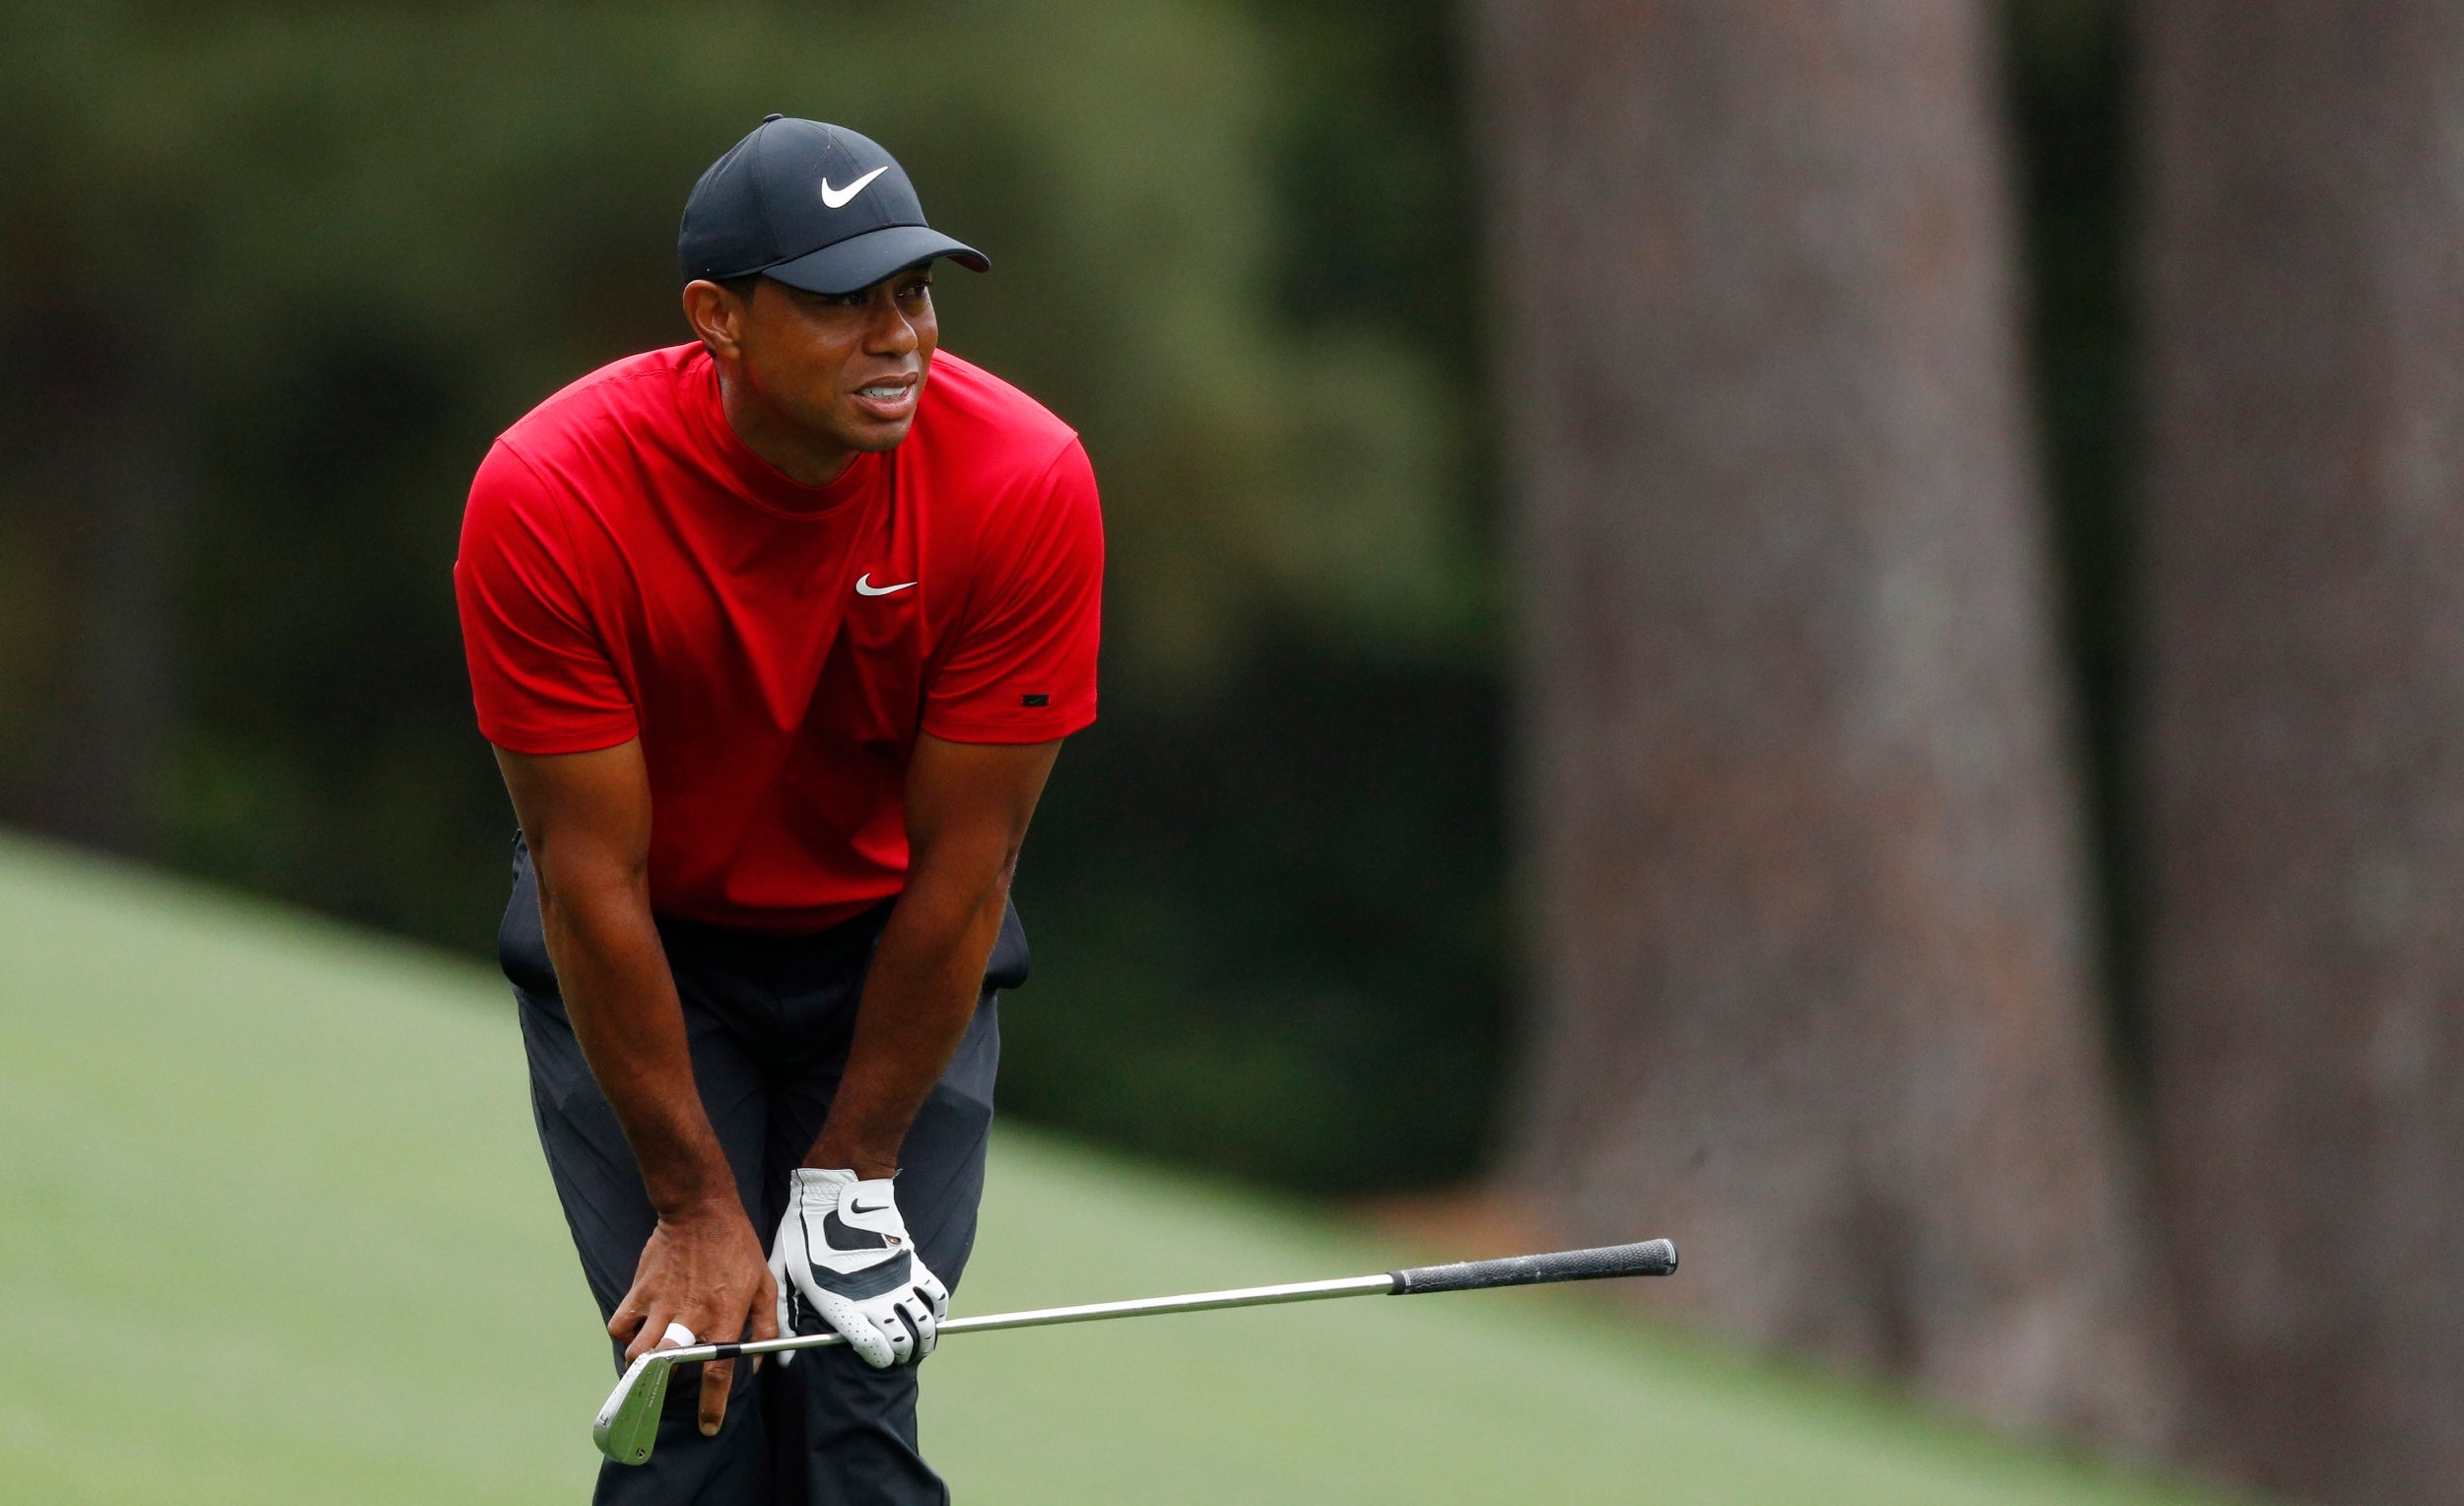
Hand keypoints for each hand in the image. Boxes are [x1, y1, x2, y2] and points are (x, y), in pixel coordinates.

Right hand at [608, 1202, 777, 1435]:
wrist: (701, 1211)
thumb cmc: (737, 1249)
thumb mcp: (766, 1285)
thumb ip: (766, 1328)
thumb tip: (760, 1363)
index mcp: (723, 1317)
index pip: (716, 1372)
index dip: (712, 1405)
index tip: (708, 1427)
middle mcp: (689, 1317)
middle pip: (664, 1369)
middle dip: (660, 1393)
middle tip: (661, 1399)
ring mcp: (660, 1304)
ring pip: (637, 1354)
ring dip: (641, 1368)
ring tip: (649, 1369)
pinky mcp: (639, 1292)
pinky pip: (619, 1327)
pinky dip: (624, 1337)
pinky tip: (637, 1335)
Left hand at [769, 1168, 948, 1368]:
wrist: (838, 1191)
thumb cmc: (805, 1232)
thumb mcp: (784, 1274)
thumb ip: (783, 1318)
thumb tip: (779, 1358)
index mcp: (841, 1304)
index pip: (871, 1346)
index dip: (880, 1358)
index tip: (880, 1359)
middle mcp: (874, 1297)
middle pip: (902, 1341)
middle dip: (903, 1353)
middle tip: (899, 1355)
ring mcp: (897, 1280)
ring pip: (924, 1322)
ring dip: (926, 1339)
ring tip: (921, 1344)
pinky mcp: (912, 1262)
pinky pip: (936, 1294)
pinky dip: (940, 1310)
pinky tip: (935, 1316)